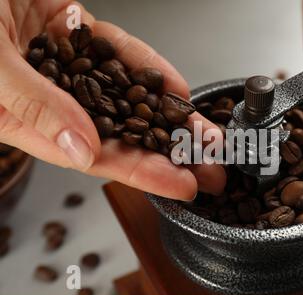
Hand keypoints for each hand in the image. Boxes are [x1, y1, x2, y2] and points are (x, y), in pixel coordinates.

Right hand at [0, 0, 225, 199]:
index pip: (94, 157)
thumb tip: (82, 147)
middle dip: (170, 153)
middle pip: (121, 134)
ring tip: (207, 135)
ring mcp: (69, 66)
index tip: (183, 185)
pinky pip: (120, 55)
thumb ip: (33, 106)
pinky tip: (176, 88)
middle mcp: (52, 100)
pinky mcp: (78, 35)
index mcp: (25, 121)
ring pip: (128, 98)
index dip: (141, 174)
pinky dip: (149, 69)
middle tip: (212, 168)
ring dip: (170, 116)